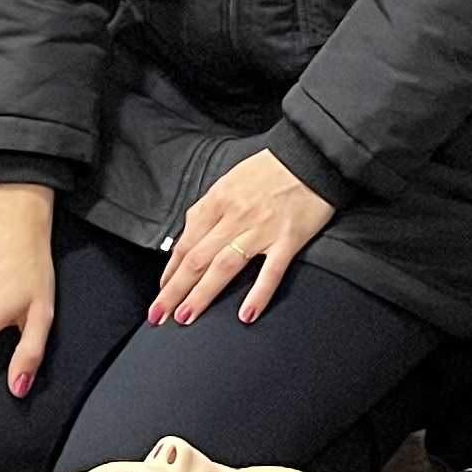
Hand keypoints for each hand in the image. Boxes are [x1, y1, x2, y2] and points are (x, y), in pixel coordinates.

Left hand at [151, 149, 335, 326]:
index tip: (162, 292)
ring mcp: (261, 229)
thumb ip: (211, 209)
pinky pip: (270, 271)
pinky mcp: (288, 238)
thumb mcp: (230, 180)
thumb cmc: (271, 168)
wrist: (312, 154)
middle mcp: (235, 216)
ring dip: (201, 295)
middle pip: (197, 259)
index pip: (186, 243)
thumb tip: (192, 237)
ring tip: (186, 318)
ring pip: (223, 267)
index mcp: (218, 200)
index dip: (170, 271)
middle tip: (159, 315)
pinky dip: (257, 294)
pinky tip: (246, 315)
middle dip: (174, 290)